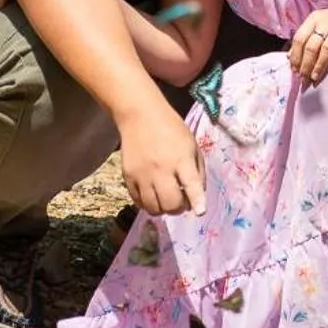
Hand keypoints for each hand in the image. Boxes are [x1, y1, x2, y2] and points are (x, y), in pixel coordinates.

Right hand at [118, 98, 206, 216]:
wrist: (140, 116)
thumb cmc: (171, 129)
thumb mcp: (191, 145)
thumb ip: (197, 171)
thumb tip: (197, 197)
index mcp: (181, 159)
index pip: (191, 185)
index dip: (197, 201)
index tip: (200, 212)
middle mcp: (161, 169)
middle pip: (170, 203)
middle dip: (179, 208)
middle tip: (180, 202)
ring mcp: (143, 174)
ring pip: (153, 207)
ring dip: (163, 209)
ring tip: (166, 200)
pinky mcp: (128, 176)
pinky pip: (138, 201)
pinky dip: (147, 204)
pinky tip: (152, 197)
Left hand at [289, 0, 327, 83]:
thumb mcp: (323, 24)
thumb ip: (308, 37)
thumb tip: (289, 56)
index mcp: (315, 18)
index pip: (299, 38)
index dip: (295, 56)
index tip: (294, 70)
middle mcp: (326, 21)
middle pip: (311, 46)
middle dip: (305, 65)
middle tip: (303, 78)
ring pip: (326, 49)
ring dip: (319, 66)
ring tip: (315, 78)